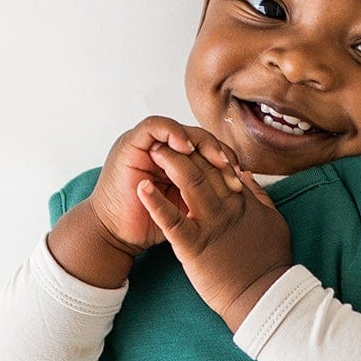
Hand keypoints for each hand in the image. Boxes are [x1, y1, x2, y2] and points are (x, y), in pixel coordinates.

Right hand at [87, 116, 245, 259]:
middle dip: (218, 151)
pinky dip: (172, 132)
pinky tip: (186, 147)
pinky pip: (154, 126)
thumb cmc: (149, 225)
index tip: (241, 179)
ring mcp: (148, 144)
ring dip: (200, 141)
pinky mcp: (132, 143)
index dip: (226, 161)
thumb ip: (208, 197)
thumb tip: (244, 191)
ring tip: (215, 158)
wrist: (117, 234)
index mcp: (180, 165)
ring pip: (180, 128)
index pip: (208, 152)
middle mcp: (165, 151)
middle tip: (232, 168)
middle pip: (198, 138)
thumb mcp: (187, 210)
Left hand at [137, 143, 293, 331]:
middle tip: (164, 140)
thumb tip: (246, 176)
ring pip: (189, 183)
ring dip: (169, 164)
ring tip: (153, 151)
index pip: (220, 167)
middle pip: (203, 168)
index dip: (203, 152)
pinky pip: (171, 220)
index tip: (189, 144)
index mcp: (242, 202)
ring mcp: (210, 225)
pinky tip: (142, 188)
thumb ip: (259, 197)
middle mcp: (226, 208)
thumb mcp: (273, 222)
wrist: (265, 297)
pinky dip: (155, 203)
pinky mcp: (194, 246)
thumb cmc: (270, 264)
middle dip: (182, 150)